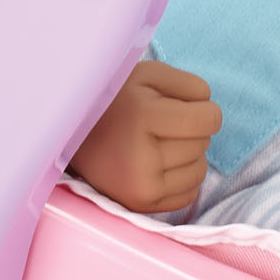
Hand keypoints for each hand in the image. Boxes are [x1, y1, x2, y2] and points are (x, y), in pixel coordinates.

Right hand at [68, 61, 221, 213]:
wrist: (68, 135)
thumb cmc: (114, 99)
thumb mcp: (147, 74)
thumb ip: (188, 84)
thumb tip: (210, 109)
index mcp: (142, 116)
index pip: (208, 120)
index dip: (205, 110)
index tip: (188, 107)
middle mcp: (142, 157)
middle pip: (203, 143)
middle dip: (191, 131)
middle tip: (162, 124)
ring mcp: (141, 187)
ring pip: (199, 170)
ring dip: (188, 155)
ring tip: (158, 144)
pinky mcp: (141, 205)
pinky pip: (189, 194)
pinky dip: (181, 178)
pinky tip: (157, 165)